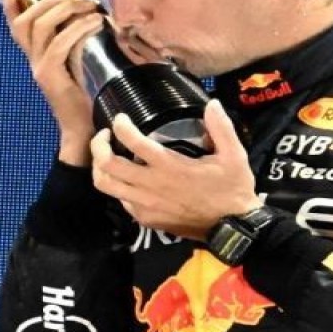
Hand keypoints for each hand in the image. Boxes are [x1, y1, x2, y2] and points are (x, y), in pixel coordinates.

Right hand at [2, 0, 104, 165]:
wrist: (82, 130)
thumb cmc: (84, 97)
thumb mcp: (77, 65)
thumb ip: (74, 45)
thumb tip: (87, 19)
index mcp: (36, 58)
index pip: (16, 29)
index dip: (11, 8)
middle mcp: (32, 62)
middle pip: (27, 21)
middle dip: (51, 0)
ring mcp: (39, 69)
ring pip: (41, 27)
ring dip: (66, 10)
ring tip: (90, 6)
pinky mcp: (50, 77)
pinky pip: (60, 45)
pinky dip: (78, 29)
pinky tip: (96, 22)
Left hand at [90, 99, 262, 240]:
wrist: (232, 228)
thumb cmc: (232, 189)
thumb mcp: (234, 155)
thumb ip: (221, 127)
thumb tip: (212, 103)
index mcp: (170, 167)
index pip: (133, 142)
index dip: (121, 126)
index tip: (121, 118)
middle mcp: (151, 186)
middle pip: (107, 164)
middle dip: (98, 145)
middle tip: (105, 135)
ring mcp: (145, 205)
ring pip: (105, 185)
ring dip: (100, 167)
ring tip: (105, 157)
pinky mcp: (146, 218)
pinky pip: (120, 200)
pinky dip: (117, 186)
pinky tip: (127, 179)